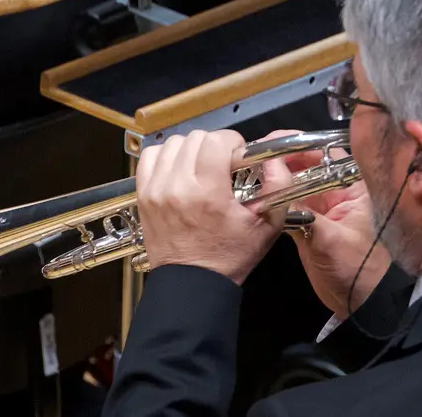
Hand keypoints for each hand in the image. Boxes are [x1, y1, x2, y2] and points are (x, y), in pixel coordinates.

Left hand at [135, 130, 281, 284]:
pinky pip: (150, 157)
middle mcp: (178, 187)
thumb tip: (274, 158)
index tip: (238, 158)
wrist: (192, 283)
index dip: (233, 143)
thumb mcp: (269, 224)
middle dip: (214, 145)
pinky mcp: (144, 195)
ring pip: (172, 143)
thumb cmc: (230, 255)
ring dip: (191, 149)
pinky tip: (179, 169)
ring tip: (201, 167)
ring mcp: (156, 190)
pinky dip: (166, 156)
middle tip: (223, 164)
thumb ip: (278, 185)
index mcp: (208, 193)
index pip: (216, 140)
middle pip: (195, 138)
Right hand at [260, 133, 390, 317]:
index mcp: (352, 186)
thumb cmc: (357, 267)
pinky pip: (285, 206)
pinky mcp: (306, 225)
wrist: (359, 302)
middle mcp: (335, 191)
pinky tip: (248, 196)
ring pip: (291, 185)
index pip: (325, 153)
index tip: (270, 143)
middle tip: (247, 158)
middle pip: (304, 166)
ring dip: (270, 180)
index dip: (299, 144)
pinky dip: (269, 202)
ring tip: (242, 172)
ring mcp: (319, 208)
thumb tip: (274, 183)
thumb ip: (302, 211)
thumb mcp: (332, 238)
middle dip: (278, 160)